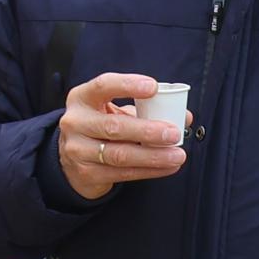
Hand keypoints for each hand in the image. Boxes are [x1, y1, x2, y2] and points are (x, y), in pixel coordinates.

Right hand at [57, 73, 186, 199]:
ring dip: (153, 156)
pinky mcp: (87, 173)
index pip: (103, 86)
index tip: (153, 87)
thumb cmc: (100, 127)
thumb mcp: (114, 111)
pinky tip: (167, 167)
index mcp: (82, 98)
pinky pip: (123, 173)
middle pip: (114, 127)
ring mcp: (78, 150)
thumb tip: (185, 116)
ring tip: (177, 155)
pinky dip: (149, 171)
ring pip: (120, 154)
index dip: (128, 85)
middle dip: (148, 131)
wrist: (73, 159)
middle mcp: (75, 122)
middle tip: (174, 133)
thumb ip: (146, 109)